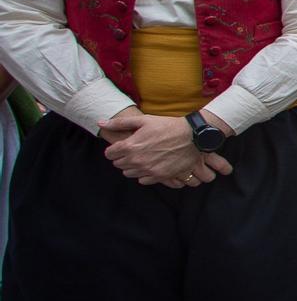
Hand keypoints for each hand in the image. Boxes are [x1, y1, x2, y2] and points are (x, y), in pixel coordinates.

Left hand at [101, 111, 232, 186]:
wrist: (192, 137)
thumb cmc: (168, 126)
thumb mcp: (144, 120)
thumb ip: (120, 123)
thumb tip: (100, 123)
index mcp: (130, 146)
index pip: (109, 154)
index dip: (114, 149)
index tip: (120, 146)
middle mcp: (136, 160)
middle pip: (118, 164)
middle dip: (122, 158)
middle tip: (132, 151)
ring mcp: (148, 170)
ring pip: (129, 173)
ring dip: (132, 167)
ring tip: (142, 158)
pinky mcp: (160, 176)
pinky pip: (143, 180)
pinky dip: (144, 174)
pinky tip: (150, 165)